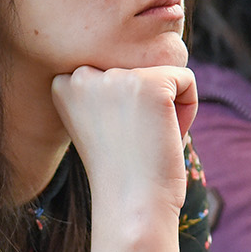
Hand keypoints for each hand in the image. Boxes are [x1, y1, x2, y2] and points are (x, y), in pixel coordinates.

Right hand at [51, 65, 197, 217]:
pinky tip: (165, 136)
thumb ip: (108, 86)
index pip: (117, 70)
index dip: (126, 108)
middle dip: (148, 106)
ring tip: (147, 141)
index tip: (115, 139)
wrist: (132, 207)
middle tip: (133, 143)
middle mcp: (83, 74)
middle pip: (140, 68)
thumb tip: (144, 44)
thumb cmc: (122, 171)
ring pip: (163, 73)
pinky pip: (186, 80)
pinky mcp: (151, 82)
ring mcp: (116, 76)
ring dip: (167, 108)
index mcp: (63, 83)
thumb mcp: (102, 119)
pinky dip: (187, 110)